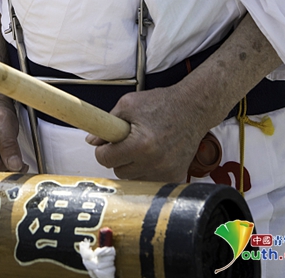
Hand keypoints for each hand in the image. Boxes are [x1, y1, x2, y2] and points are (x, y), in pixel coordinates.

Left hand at [86, 85, 209, 181]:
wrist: (192, 109)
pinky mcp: (175, 177)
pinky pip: (149, 180)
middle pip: (119, 171)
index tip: (105, 144)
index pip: (106, 160)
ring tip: (141, 145)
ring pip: (133, 178)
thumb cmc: (162, 103)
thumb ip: (107, 122)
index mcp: (141, 145)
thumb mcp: (128, 104)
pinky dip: (147, 169)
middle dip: (117, 157)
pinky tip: (153, 153)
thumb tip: (92, 140)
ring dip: (132, 165)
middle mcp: (154, 163)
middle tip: (125, 141)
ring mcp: (166, 172)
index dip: (102, 150)